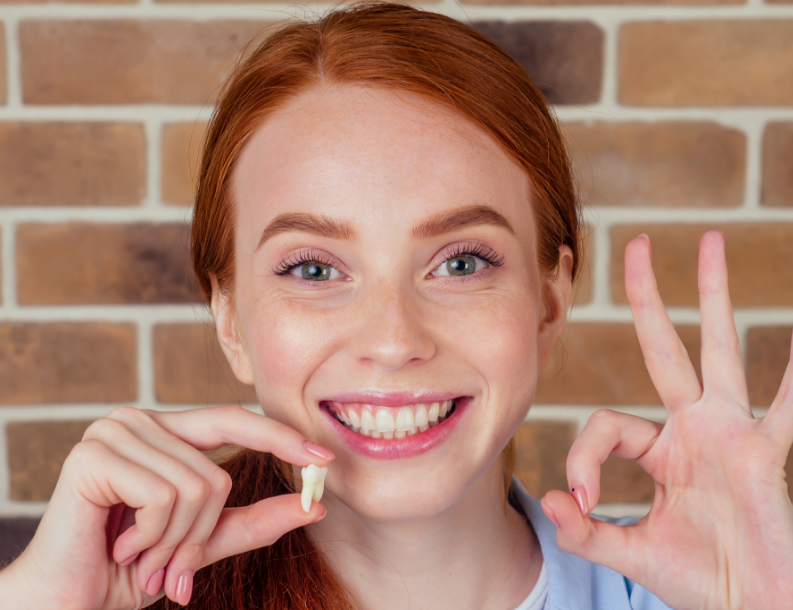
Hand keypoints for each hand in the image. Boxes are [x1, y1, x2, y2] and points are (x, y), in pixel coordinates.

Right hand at [0, 405, 332, 609]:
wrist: (68, 602)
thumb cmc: (129, 569)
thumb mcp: (202, 543)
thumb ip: (254, 521)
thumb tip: (314, 505)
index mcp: (165, 432)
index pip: (234, 420)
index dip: (280, 437)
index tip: (325, 459)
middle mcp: (139, 420)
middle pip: (218, 472)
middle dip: (201, 534)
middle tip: (171, 569)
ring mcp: (114, 432)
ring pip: (196, 486)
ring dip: (174, 542)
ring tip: (141, 557)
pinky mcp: (95, 454)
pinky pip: (164, 496)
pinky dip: (153, 537)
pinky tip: (120, 546)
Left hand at [541, 231, 792, 609]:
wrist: (747, 608)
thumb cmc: (697, 579)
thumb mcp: (631, 551)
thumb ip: (586, 531)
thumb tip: (549, 501)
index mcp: (659, 449)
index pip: (606, 423)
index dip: (583, 458)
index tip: (580, 501)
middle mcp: (693, 428)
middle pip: (665, 349)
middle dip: (649, 300)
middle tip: (636, 244)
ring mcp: (729, 433)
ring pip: (717, 351)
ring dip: (713, 297)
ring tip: (711, 241)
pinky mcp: (762, 455)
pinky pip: (784, 407)